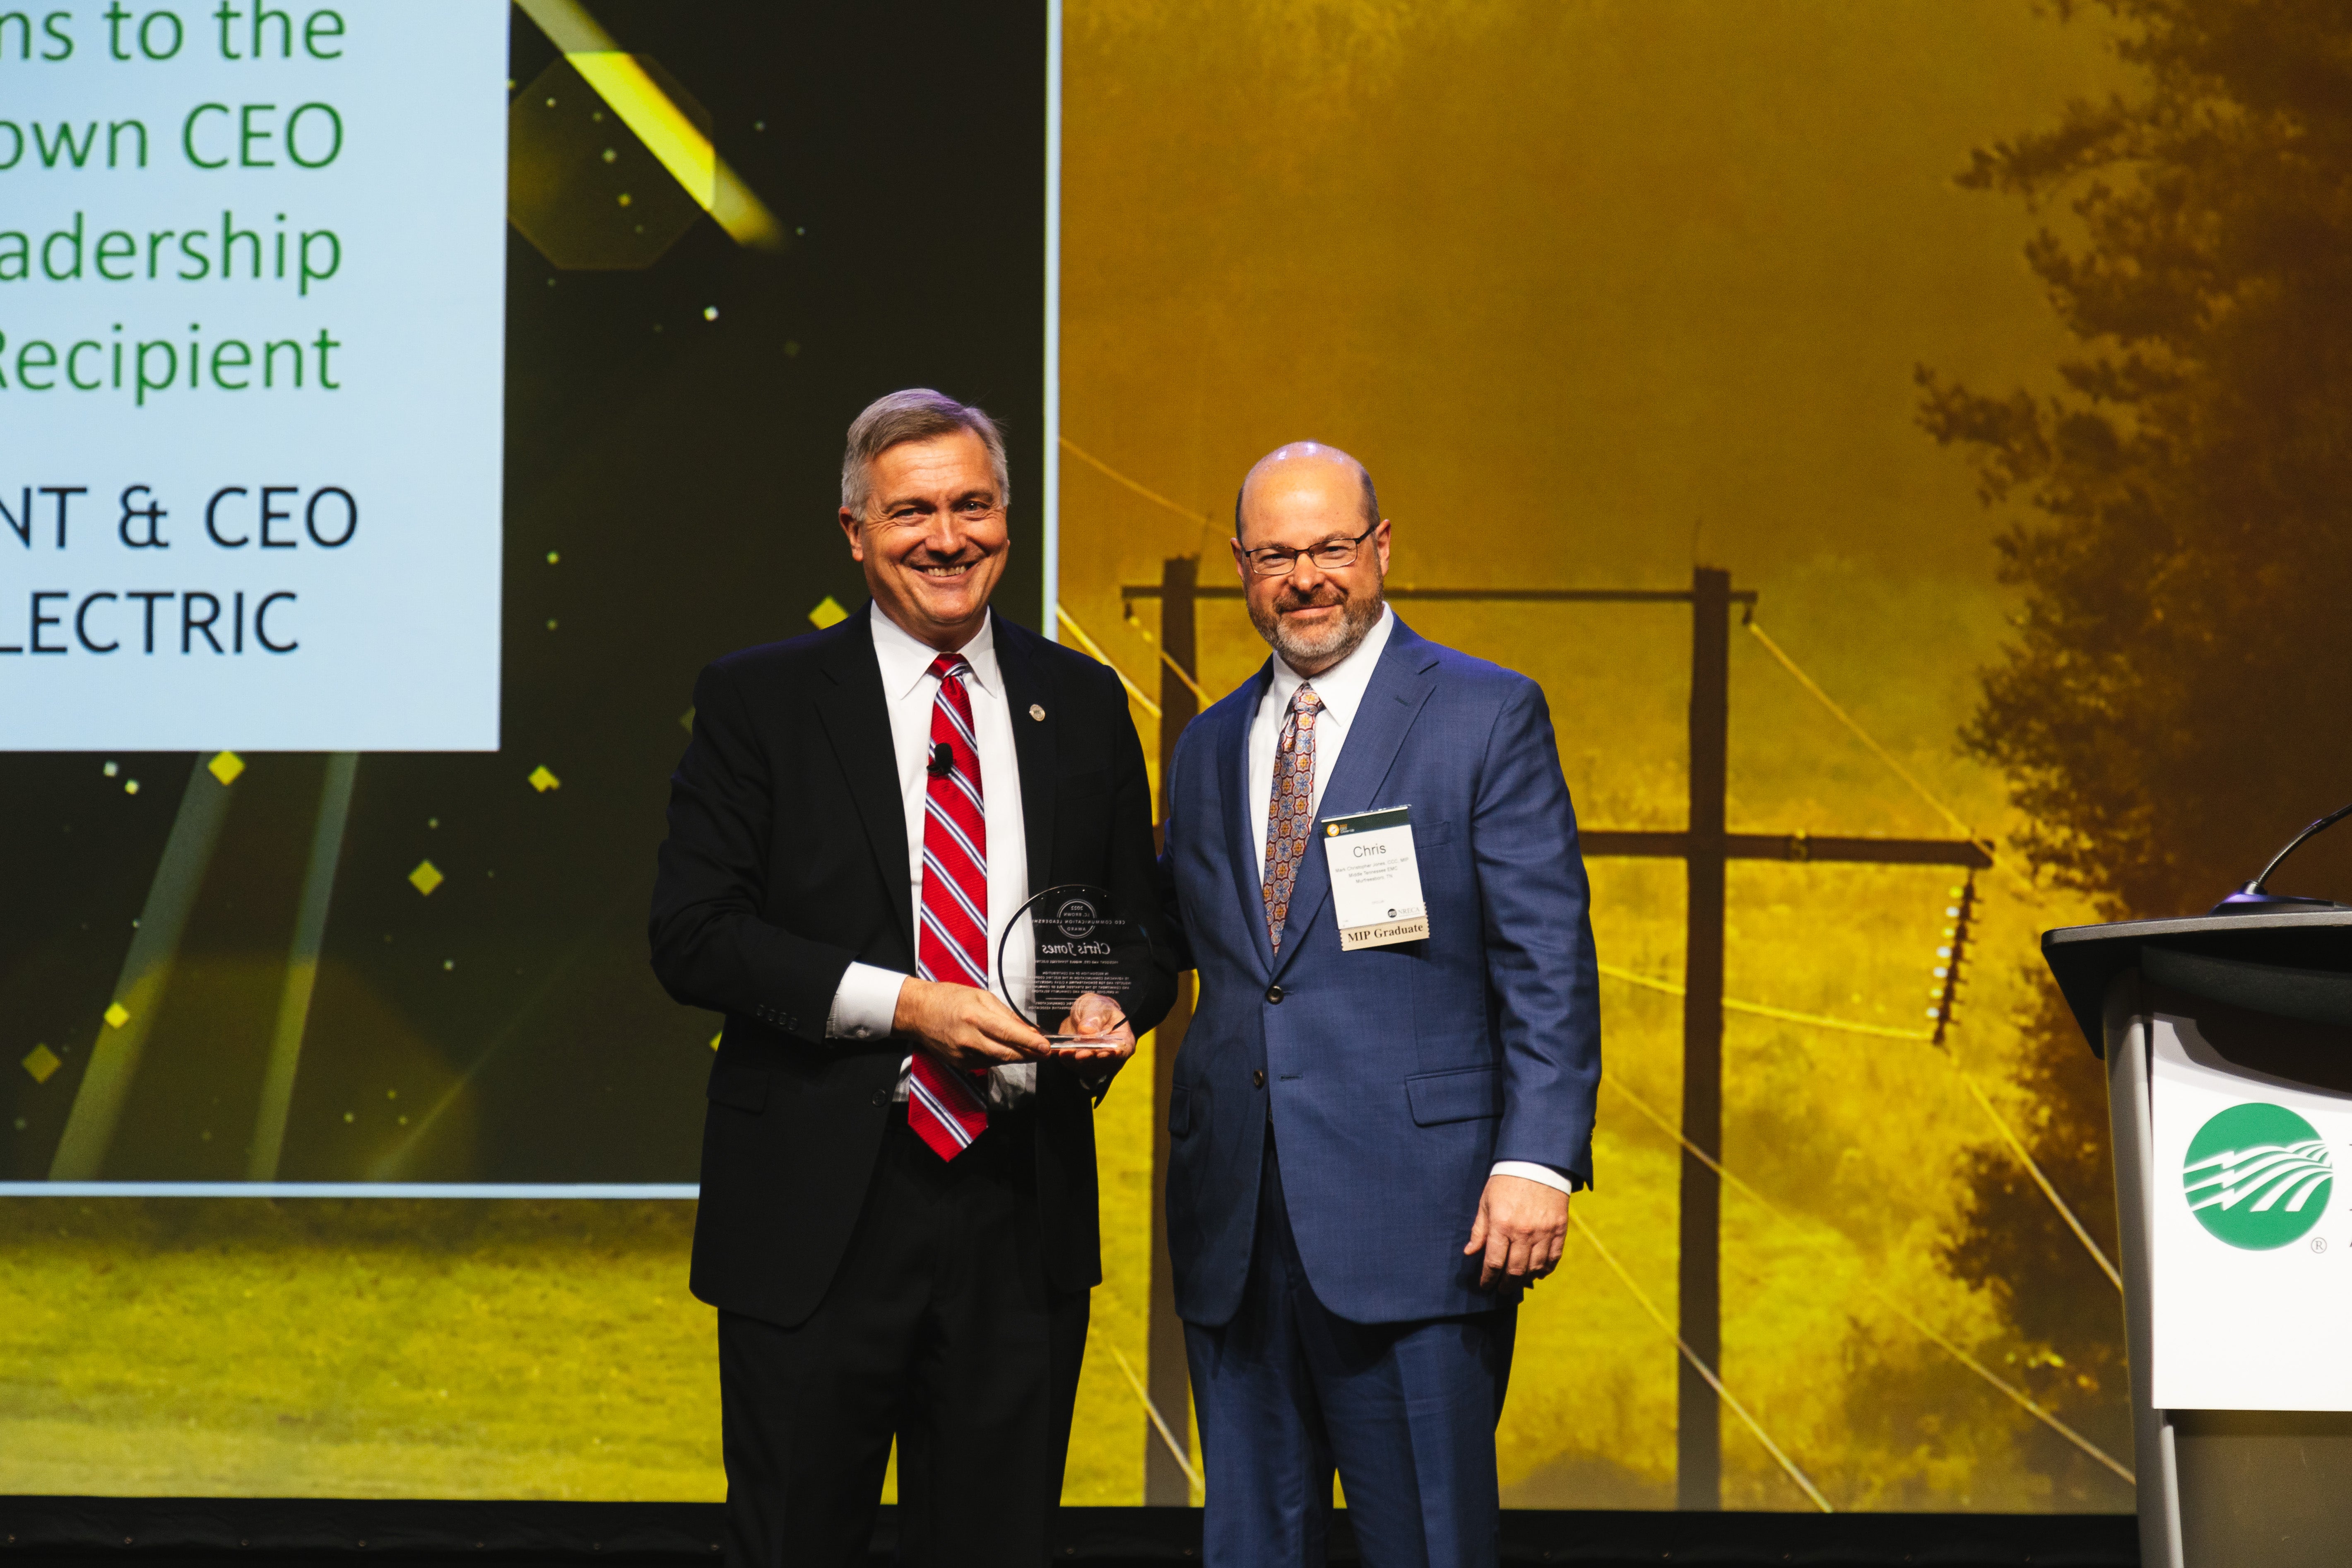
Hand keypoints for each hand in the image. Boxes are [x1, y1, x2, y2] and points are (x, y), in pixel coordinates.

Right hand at [892, 977, 1049, 1068]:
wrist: (918, 1012)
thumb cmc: (949, 998)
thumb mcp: (981, 997)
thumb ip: (1006, 1014)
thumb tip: (1028, 1029)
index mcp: (975, 1017)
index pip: (1009, 1034)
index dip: (1030, 1042)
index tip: (1046, 1047)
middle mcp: (969, 1039)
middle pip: (1007, 1053)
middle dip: (1029, 1054)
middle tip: (1045, 1052)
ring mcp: (963, 1055)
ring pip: (999, 1060)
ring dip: (1016, 1057)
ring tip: (1029, 1050)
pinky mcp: (960, 1064)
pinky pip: (986, 1063)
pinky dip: (999, 1058)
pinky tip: (1004, 1049)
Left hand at [1049, 992, 1135, 1065]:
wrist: (1085, 1014)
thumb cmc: (1097, 1008)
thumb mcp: (1096, 1006)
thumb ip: (1094, 1017)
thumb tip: (1087, 1031)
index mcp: (1123, 1040)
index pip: (1122, 1051)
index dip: (1111, 1054)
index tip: (1100, 1053)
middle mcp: (1112, 1056)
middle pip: (1102, 1062)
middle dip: (1089, 1058)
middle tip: (1079, 1054)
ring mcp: (1097, 1063)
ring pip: (1086, 1066)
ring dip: (1074, 1061)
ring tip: (1064, 1052)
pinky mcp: (1081, 1065)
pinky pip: (1073, 1065)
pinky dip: (1065, 1059)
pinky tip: (1057, 1051)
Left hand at [1463, 1174, 1568, 1289]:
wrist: (1537, 1163)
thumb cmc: (1506, 1181)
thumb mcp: (1486, 1202)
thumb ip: (1479, 1230)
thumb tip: (1470, 1253)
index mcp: (1501, 1225)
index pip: (1494, 1263)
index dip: (1488, 1278)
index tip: (1485, 1285)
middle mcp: (1523, 1232)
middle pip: (1515, 1270)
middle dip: (1506, 1284)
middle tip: (1501, 1289)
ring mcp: (1544, 1232)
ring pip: (1535, 1268)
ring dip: (1525, 1280)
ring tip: (1517, 1283)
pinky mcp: (1559, 1229)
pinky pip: (1553, 1258)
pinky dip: (1545, 1269)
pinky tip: (1538, 1273)